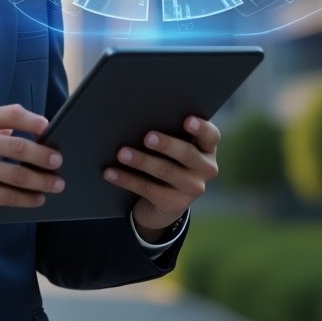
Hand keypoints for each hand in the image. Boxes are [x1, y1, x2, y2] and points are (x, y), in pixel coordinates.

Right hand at [0, 105, 64, 216]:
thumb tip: (29, 132)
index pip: (11, 114)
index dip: (34, 121)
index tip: (50, 129)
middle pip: (19, 147)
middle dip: (44, 156)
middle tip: (58, 162)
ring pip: (16, 175)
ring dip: (41, 181)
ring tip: (55, 184)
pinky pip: (6, 195)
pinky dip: (26, 199)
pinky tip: (36, 199)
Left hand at [102, 115, 219, 241]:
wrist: (164, 202)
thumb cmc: (168, 161)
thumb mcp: (174, 149)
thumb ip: (168, 133)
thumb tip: (138, 116)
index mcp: (207, 149)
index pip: (211, 135)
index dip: (201, 128)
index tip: (187, 120)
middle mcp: (206, 169)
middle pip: (187, 153)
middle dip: (166, 144)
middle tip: (147, 137)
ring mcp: (192, 189)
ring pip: (165, 171)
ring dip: (141, 161)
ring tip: (122, 153)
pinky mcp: (174, 204)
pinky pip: (147, 189)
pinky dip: (126, 179)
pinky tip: (110, 172)